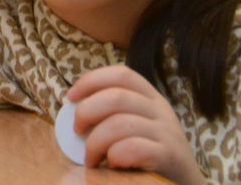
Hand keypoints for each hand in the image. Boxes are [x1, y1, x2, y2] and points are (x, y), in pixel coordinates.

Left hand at [67, 65, 205, 184]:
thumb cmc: (149, 158)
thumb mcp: (135, 128)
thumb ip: (113, 114)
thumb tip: (73, 107)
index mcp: (150, 99)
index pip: (121, 75)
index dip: (91, 81)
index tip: (70, 98)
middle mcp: (161, 111)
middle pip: (116, 97)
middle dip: (86, 112)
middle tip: (77, 132)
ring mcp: (168, 133)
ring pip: (120, 123)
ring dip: (96, 141)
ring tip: (91, 159)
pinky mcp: (170, 157)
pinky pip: (133, 147)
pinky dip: (114, 155)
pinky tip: (112, 165)